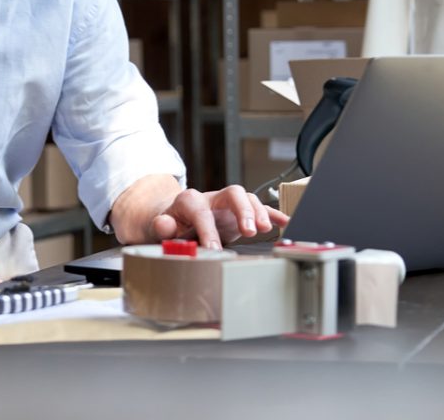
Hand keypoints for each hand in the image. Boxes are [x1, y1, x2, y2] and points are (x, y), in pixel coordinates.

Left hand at [150, 185, 288, 248]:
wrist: (173, 219)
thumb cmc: (169, 225)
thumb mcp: (160, 227)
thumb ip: (162, 226)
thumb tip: (165, 224)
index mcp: (190, 201)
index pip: (202, 213)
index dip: (208, 231)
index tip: (214, 250)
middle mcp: (212, 198)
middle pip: (233, 194)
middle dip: (243, 210)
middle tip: (250, 231)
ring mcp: (227, 204)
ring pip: (248, 198)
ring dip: (259, 212)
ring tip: (265, 229)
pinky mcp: (239, 212)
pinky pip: (259, 208)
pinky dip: (272, 214)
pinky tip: (284, 222)